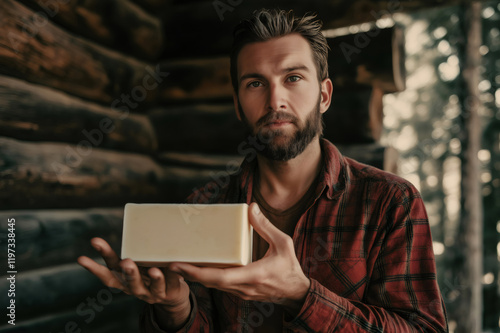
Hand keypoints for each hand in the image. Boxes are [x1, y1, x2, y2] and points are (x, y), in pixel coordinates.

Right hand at [77, 238, 190, 327]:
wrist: (172, 297)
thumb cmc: (150, 273)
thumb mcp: (138, 262)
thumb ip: (134, 249)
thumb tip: (133, 219)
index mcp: (124, 280)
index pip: (108, 274)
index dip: (94, 268)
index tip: (81, 258)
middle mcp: (135, 288)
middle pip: (129, 282)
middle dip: (128, 272)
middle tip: (126, 262)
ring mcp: (152, 293)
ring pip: (153, 287)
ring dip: (153, 279)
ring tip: (154, 270)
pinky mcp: (169, 293)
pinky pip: (172, 283)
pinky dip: (173, 276)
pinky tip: (174, 267)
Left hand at [168, 202, 310, 315]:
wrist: (295, 292)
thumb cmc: (290, 267)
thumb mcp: (283, 243)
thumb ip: (265, 226)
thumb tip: (251, 208)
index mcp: (253, 274)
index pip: (221, 276)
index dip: (198, 272)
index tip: (180, 265)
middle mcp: (244, 287)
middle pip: (210, 283)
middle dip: (189, 274)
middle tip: (171, 263)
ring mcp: (241, 293)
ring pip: (213, 286)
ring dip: (196, 277)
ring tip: (180, 265)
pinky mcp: (240, 293)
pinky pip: (220, 286)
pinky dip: (207, 279)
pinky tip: (198, 270)